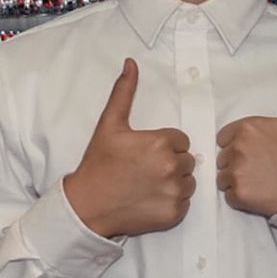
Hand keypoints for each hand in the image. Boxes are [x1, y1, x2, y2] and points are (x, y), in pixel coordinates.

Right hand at [63, 59, 195, 238]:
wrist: (87, 206)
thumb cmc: (99, 164)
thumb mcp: (110, 125)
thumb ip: (124, 92)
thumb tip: (131, 63)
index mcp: (161, 143)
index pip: (181, 140)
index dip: (164, 145)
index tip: (145, 154)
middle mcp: (172, 167)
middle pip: (187, 160)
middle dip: (170, 163)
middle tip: (145, 170)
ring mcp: (175, 192)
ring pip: (189, 182)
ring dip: (174, 182)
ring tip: (148, 185)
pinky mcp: (174, 214)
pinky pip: (185, 203)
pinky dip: (172, 202)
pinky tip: (151, 200)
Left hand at [216, 46, 276, 216]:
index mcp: (248, 126)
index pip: (226, 137)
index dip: (242, 145)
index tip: (263, 152)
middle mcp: (238, 147)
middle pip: (223, 157)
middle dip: (239, 163)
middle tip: (265, 168)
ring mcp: (237, 171)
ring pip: (223, 177)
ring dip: (238, 181)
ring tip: (263, 180)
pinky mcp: (238, 194)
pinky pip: (227, 195)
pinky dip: (241, 197)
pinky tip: (261, 192)